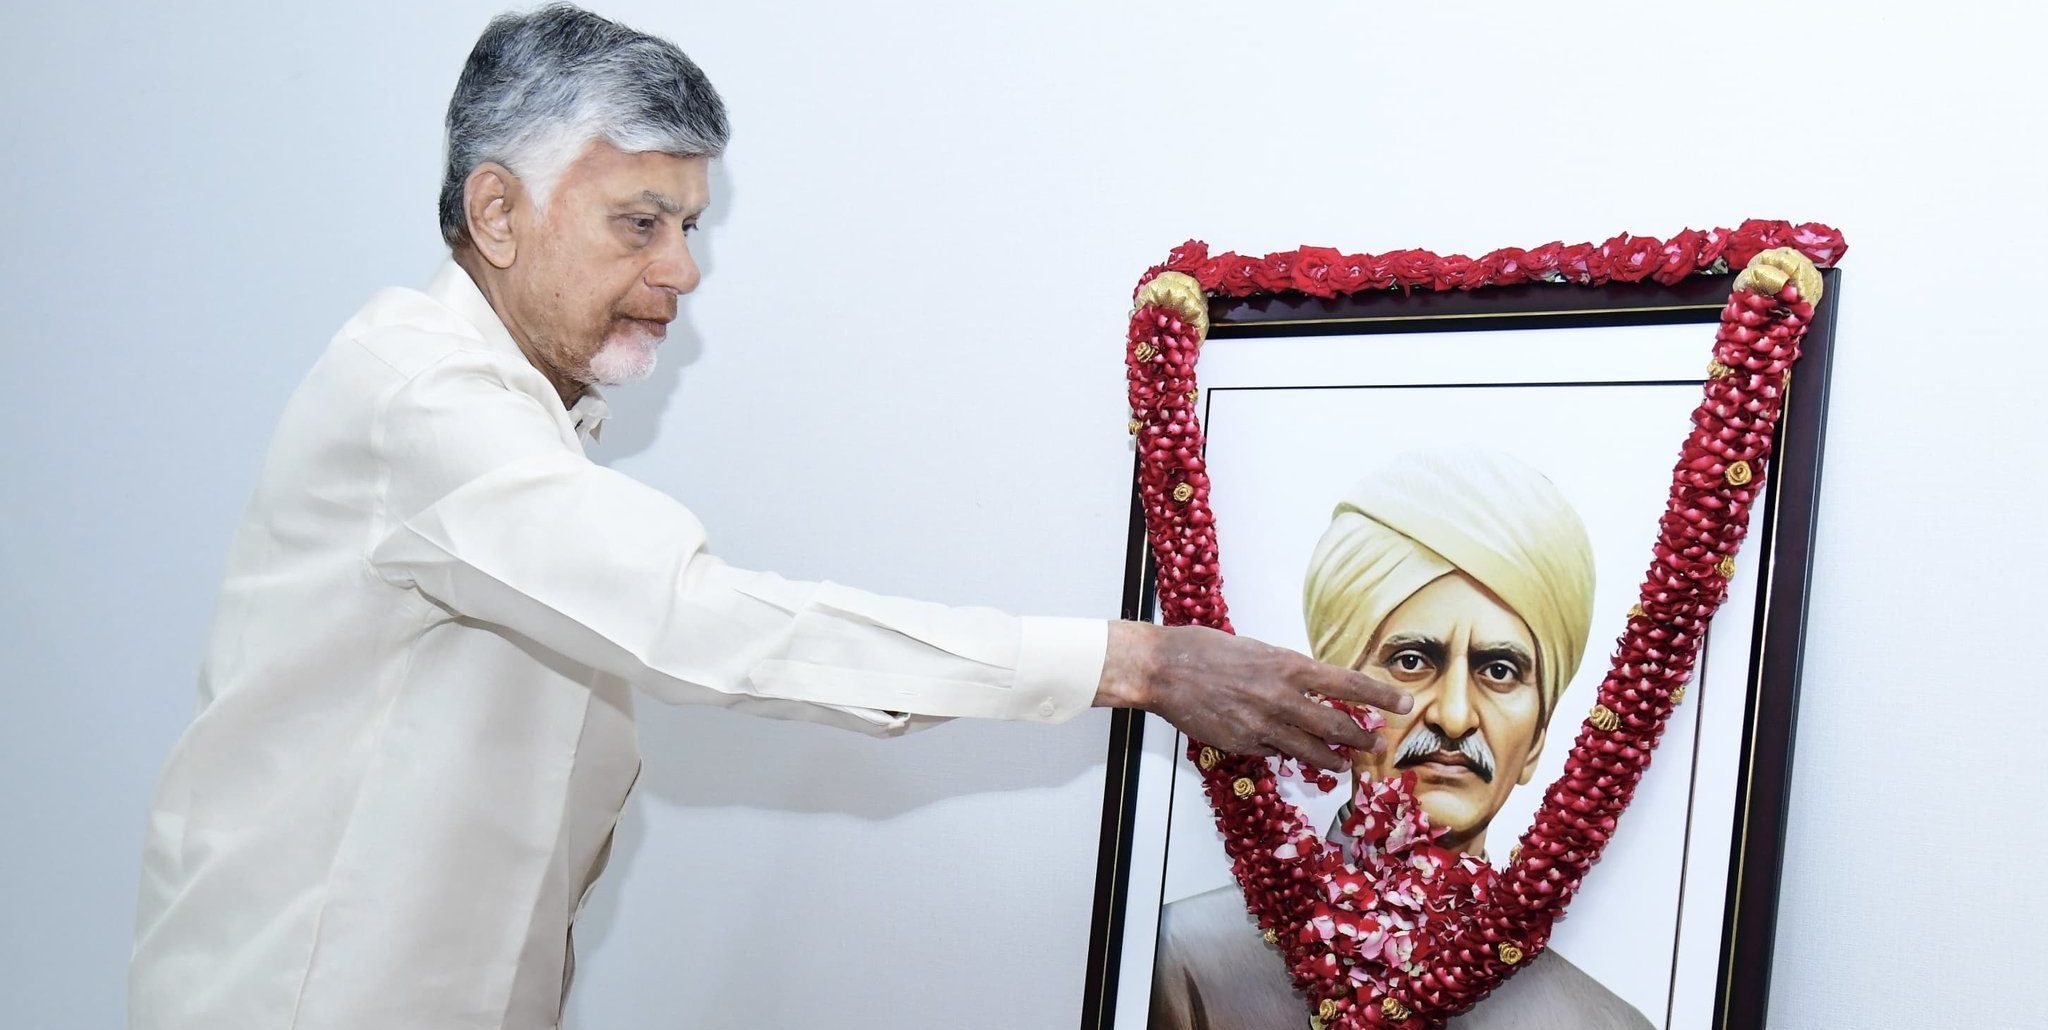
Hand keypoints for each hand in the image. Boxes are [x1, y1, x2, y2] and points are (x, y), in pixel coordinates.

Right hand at [1092, 621, 1411, 772]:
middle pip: (1337, 725)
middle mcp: (1282, 698)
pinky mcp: (1245, 744)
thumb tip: (1312, 686)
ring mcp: (1264, 725)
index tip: (1403, 704)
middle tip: (1378, 743)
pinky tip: (1289, 751)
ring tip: (1344, 762)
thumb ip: (1288, 672)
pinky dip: (1286, 752)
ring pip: (1312, 750)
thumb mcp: (1259, 651)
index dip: (1380, 697)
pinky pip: (1276, 753)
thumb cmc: (1207, 650)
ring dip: (1333, 758)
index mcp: (1289, 666)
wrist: (1165, 669)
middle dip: (1362, 738)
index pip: (1348, 684)